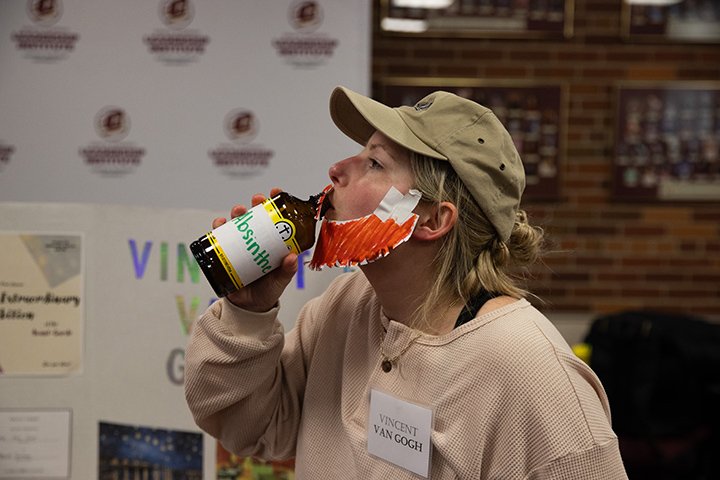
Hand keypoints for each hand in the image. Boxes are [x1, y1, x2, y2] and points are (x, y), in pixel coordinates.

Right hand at [213, 188, 297, 311]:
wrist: (248, 308)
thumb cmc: (268, 292)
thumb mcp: (280, 281)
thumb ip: (286, 271)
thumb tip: (292, 258)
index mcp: (273, 243)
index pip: (275, 218)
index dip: (276, 203)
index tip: (275, 192)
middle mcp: (257, 239)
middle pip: (256, 216)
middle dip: (255, 204)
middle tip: (256, 201)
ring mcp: (241, 244)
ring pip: (238, 223)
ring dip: (237, 213)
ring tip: (238, 211)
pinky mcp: (226, 252)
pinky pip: (220, 237)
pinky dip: (218, 228)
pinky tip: (219, 223)